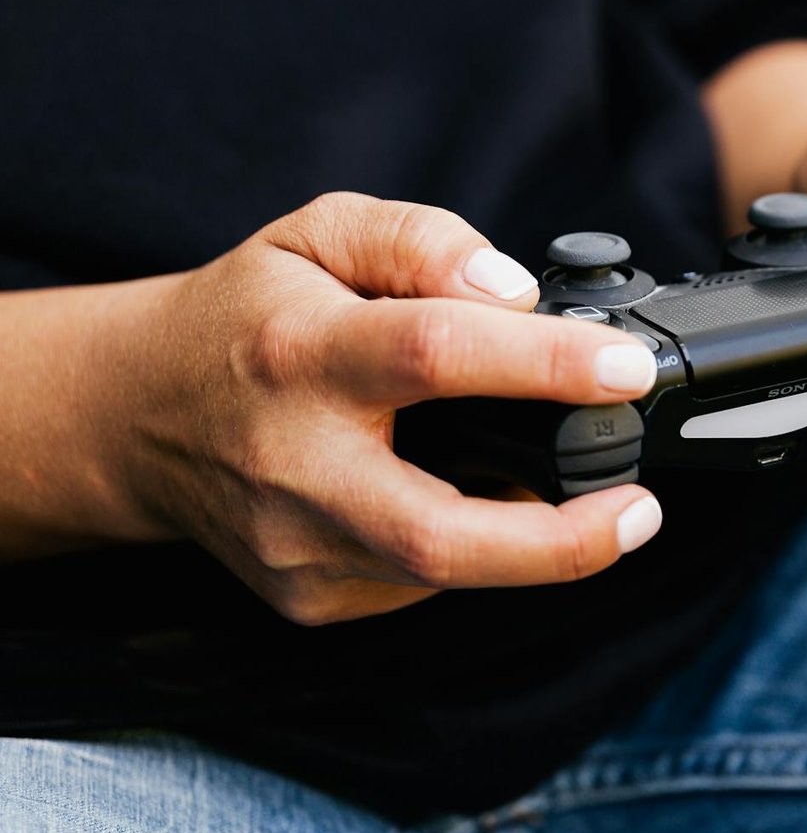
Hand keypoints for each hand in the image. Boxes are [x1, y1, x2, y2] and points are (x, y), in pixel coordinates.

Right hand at [116, 192, 664, 623]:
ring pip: (441, 574)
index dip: (546, 365)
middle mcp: (293, 465)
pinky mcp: (308, 596)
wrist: (140, 415)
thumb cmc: (249, 317)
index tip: (627, 369)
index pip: (434, 355)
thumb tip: (515, 295)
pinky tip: (487, 508)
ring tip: (592, 502)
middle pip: (438, 533)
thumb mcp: (322, 235)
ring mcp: (296, 547)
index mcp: (301, 354)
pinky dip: (478, 550)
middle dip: (561, 541)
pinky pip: (423, 585)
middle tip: (640, 510)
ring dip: (536, 548)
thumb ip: (424, 243)